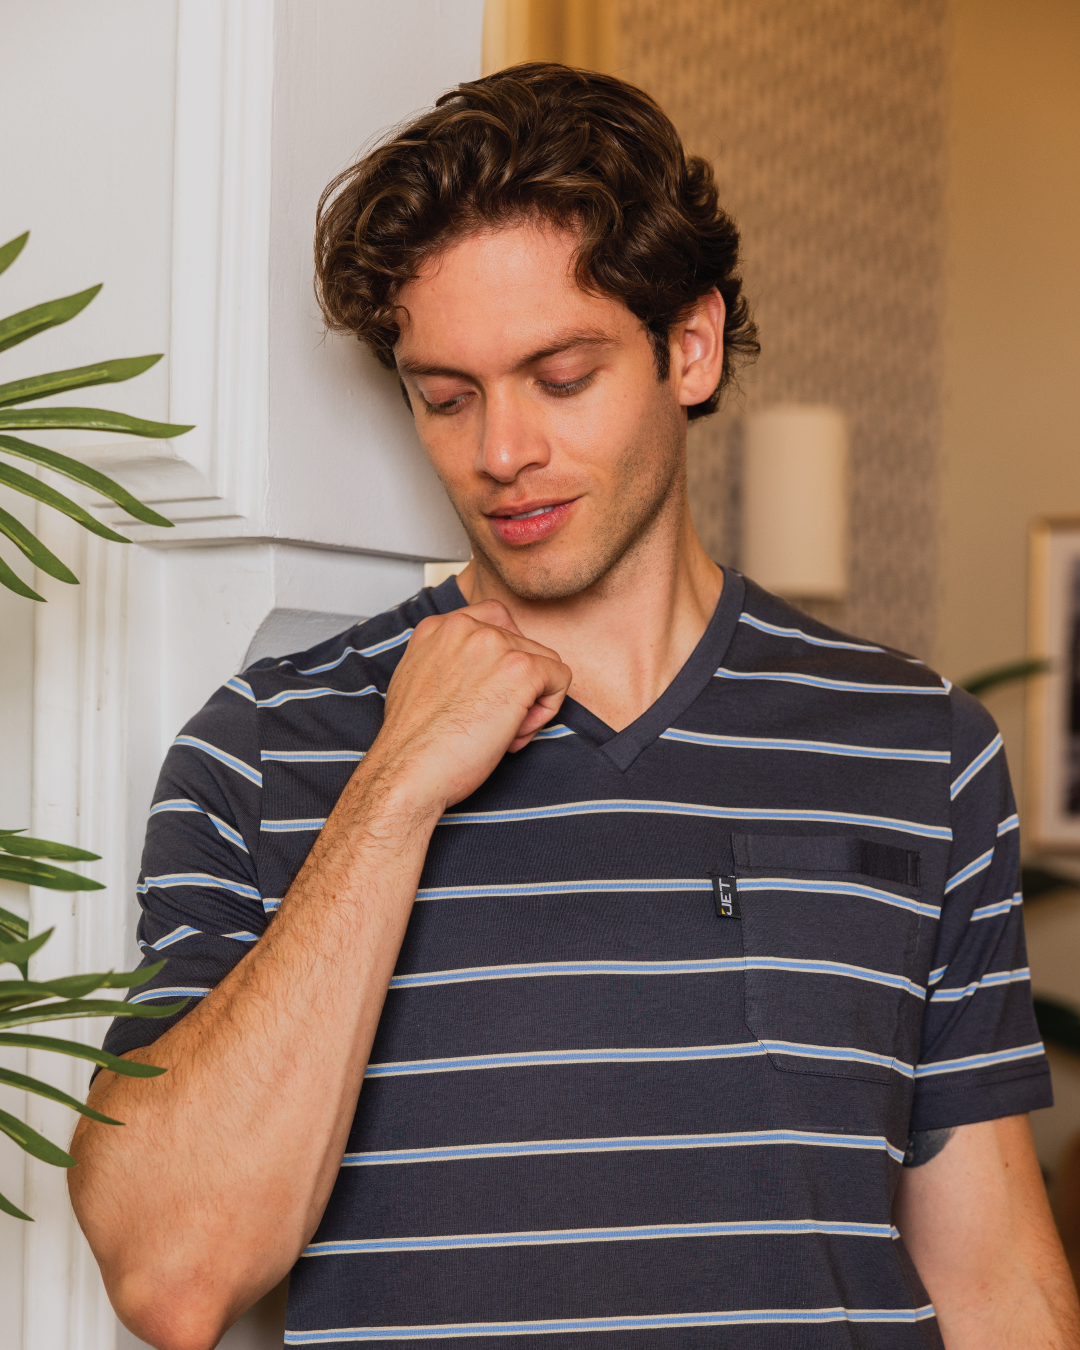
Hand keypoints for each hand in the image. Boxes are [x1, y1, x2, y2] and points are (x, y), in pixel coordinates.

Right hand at [364, 601, 571, 810]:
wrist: (410, 770)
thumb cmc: (414, 742)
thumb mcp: (417, 681)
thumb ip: (447, 662)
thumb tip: (480, 672)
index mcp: (438, 627)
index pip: (494, 622)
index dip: (502, 659)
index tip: (490, 690)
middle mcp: (466, 627)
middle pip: (522, 646)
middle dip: (514, 687)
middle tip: (491, 723)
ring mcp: (495, 644)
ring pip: (544, 663)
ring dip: (531, 700)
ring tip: (500, 732)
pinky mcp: (521, 669)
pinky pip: (560, 679)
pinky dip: (547, 710)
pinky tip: (516, 733)